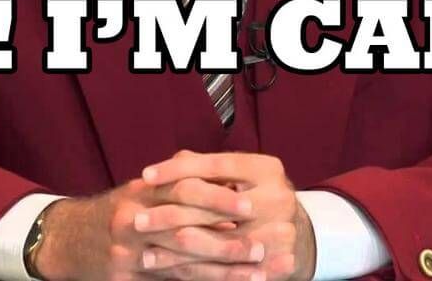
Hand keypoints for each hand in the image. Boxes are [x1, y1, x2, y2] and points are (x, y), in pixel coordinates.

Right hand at [32, 175, 265, 280]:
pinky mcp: (125, 279)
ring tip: (257, 271)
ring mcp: (127, 253)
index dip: (219, 196)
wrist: (67, 239)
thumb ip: (177, 179)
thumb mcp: (142, 188)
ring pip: (183, 264)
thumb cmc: (115, 211)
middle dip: (227, 238)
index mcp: (142, 192)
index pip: (185, 189)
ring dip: (223, 269)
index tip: (251, 201)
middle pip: (186, 228)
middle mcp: (132, 220)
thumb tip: (227, 173)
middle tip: (262, 242)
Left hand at [139, 151, 316, 280]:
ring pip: (218, 245)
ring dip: (178, 252)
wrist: (295, 233)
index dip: (179, 169)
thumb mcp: (237, 175)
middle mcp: (278, 197)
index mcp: (267, 168)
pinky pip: (228, 273)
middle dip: (171, 215)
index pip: (217, 164)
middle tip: (137, 220)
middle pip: (214, 208)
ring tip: (144, 252)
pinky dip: (196, 272)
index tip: (146, 175)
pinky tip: (170, 272)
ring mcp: (282, 233)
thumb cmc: (254, 195)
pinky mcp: (278, 264)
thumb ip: (206, 167)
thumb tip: (172, 162)